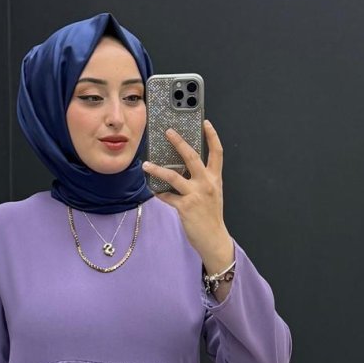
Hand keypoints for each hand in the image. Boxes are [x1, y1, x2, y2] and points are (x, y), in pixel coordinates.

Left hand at [141, 119, 232, 269]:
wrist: (214, 239)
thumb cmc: (211, 217)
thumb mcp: (212, 194)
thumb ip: (202, 181)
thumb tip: (185, 171)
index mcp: (214, 179)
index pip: (217, 152)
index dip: (212, 136)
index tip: (206, 123)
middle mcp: (206, 184)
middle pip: (192, 156)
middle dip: (179, 142)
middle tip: (168, 131)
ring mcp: (195, 195)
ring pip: (173, 176)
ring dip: (157, 169)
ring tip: (146, 164)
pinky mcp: (185, 207)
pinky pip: (168, 197)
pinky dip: (159, 193)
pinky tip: (153, 190)